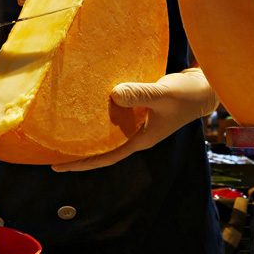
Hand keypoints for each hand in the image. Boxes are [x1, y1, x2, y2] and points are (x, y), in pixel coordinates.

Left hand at [52, 68, 218, 171]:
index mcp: (139, 140)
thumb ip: (140, 94)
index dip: (81, 163)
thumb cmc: (187, 95)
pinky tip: (85, 105)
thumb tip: (113, 94)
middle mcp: (134, 135)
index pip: (105, 157)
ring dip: (86, 132)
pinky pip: (112, 115)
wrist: (202, 87)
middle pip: (101, 147)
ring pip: (106, 132)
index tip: (58, 166)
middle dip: (78, 150)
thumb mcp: (163, 94)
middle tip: (50, 148)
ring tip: (61, 128)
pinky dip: (99, 113)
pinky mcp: (136, 110)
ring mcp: (135, 123)